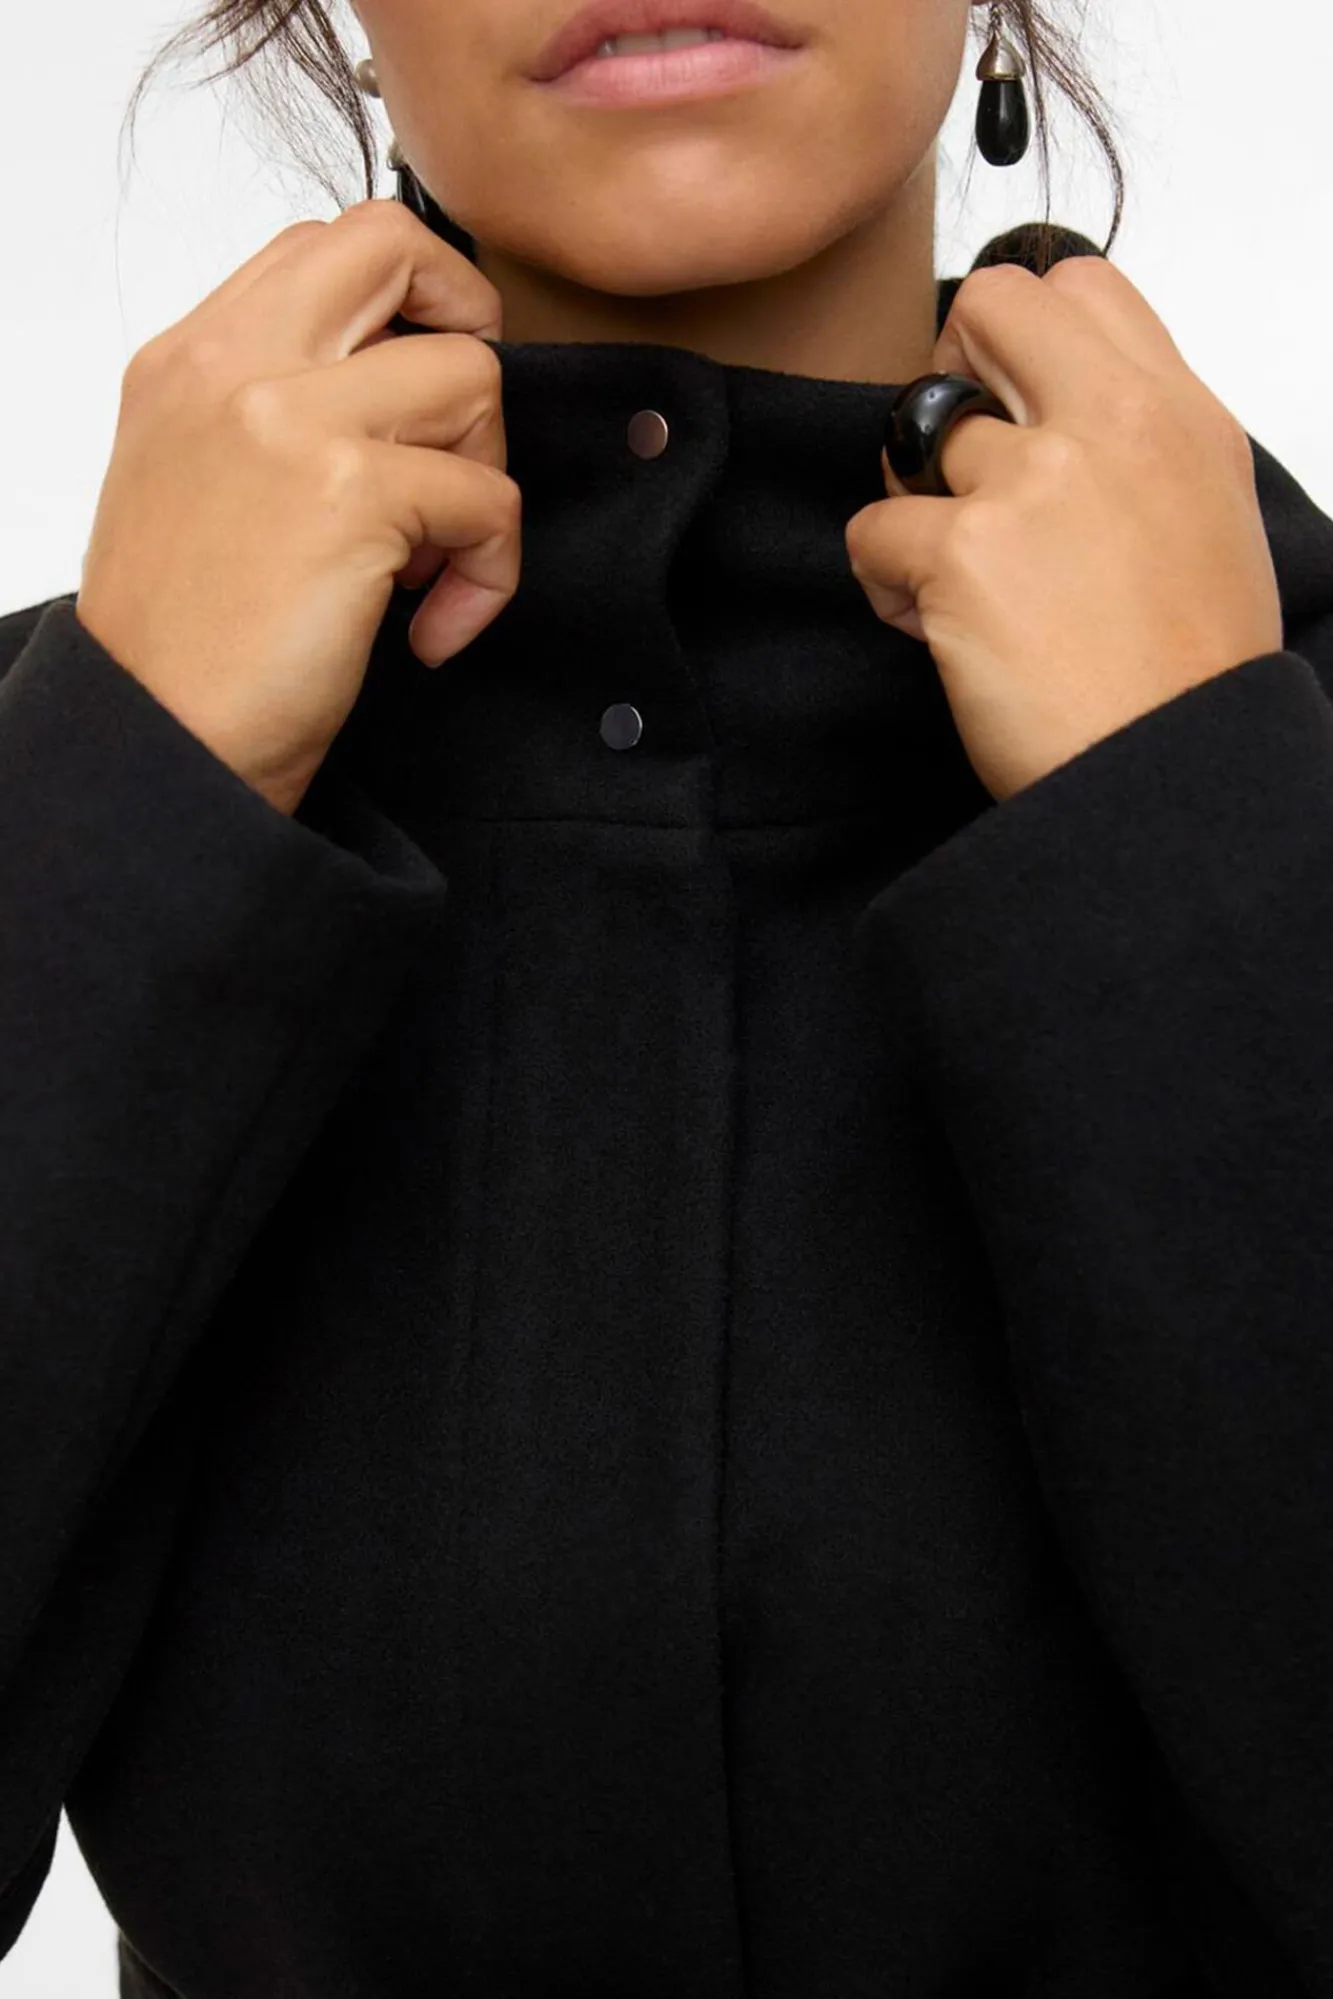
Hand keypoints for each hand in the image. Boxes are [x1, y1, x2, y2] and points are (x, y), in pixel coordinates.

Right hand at [76, 199, 518, 814]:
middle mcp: (231, 365)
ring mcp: (289, 418)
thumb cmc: (187, 645)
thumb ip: (273, 412)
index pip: (326, 246)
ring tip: (429, 564)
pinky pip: (490, 501)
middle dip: (470, 330)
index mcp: (190, 358)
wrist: (162, 744)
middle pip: (397, 248)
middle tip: (461, 439)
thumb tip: (398, 394)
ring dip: (481, 478)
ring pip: (471, 377)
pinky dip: (487, 577)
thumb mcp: (195, 484)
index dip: (408, 305)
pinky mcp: (349, 493)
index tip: (418, 401)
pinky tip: (430, 632)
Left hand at [844, 257, 1283, 802]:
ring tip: (950, 575)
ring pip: (912, 427)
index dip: (1020, 335)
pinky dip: (884, 582)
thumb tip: (1055, 410)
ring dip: (912, 496)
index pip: (1078, 285)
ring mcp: (1034, 481)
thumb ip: (1133, 445)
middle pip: (988, 306)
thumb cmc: (1186, 672)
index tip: (1012, 403)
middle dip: (948, 373)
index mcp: (1177, 413)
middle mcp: (1111, 424)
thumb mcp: (1203, 518)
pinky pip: (870, 528)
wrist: (1170, 773)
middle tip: (956, 466)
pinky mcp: (964, 552)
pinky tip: (931, 628)